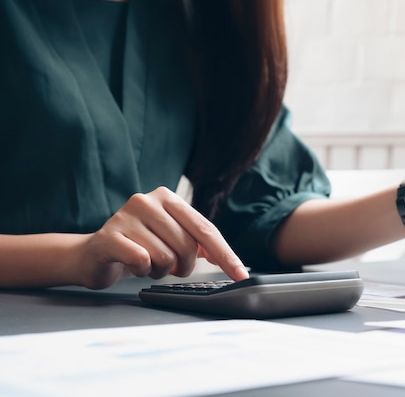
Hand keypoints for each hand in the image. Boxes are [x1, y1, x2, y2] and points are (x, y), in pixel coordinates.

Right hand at [77, 187, 248, 288]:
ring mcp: (126, 216)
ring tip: (146, 263)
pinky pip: (142, 261)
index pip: (206, 230)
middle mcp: (147, 200)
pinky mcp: (109, 236)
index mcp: (168, 198)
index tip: (241, 275)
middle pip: (188, 247)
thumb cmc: (139, 247)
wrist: (94, 255)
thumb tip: (228, 258)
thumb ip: (198, 242)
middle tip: (167, 265)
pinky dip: (142, 271)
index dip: (226, 256)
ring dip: (160, 270)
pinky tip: (132, 264)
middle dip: (182, 266)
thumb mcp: (171, 238)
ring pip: (166, 258)